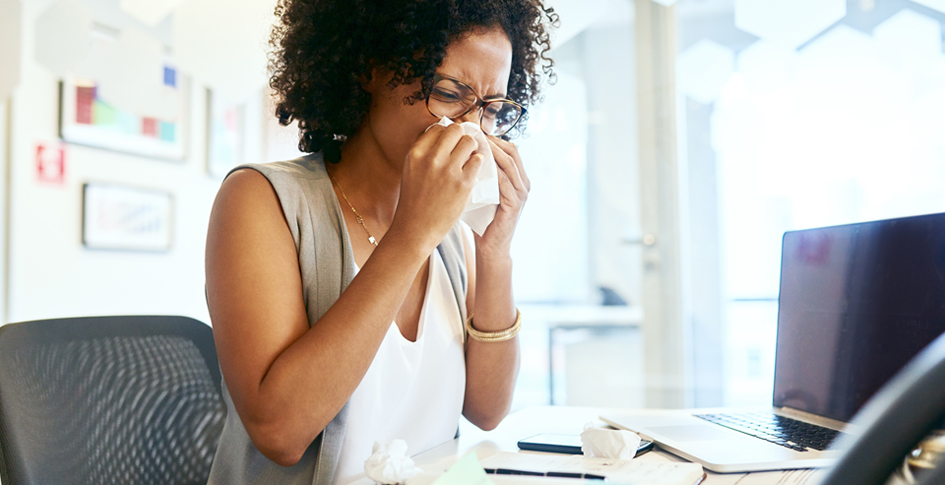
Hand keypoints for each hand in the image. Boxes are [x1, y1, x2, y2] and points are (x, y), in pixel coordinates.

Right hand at [391, 123, 483, 251]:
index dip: (447, 134)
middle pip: (455, 130)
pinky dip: (478, 163)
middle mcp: (431, 158)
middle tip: (464, 148)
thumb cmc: (414, 201)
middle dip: (462, 136)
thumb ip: (425, 152)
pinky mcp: (463, 183)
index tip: (450, 144)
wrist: (416, 229)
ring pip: (470, 142)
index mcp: (416, 153)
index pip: (437, 128)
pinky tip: (473, 171)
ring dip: (472, 148)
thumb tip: (444, 133)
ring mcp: (448, 170)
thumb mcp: (411, 170)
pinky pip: (478, 161)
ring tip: (470, 158)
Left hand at [478, 136, 529, 254]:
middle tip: (474, 133)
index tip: (475, 131)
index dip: (494, 138)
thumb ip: (480, 174)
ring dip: (492, 152)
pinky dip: (492, 171)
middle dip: (493, 141)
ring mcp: (521, 194)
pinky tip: (478, 165)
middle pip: (512, 152)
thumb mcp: (483, 192)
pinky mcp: (515, 204)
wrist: (491, 247)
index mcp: (518, 179)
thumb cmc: (483, 219)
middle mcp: (524, 184)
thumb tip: (462, 153)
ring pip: (509, 164)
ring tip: (474, 144)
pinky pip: (504, 182)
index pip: (510, 149)